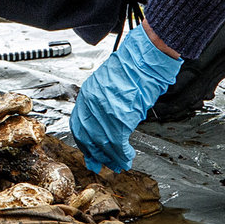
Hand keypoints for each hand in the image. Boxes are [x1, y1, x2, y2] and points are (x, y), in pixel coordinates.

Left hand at [68, 20, 184, 171]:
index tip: (89, 153)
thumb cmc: (133, 68)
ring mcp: (105, 111)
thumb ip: (104, 105)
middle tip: (101, 164)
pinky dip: (122, 154)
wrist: (145, 58)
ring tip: (119, 164)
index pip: (79, 125)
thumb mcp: (109, 85)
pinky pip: (118, 143)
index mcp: (88, 94)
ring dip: (112, 157)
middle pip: (88, 137)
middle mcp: (92, 104)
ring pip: (103, 143)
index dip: (84, 143)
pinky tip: (127, 158)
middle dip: (95, 154)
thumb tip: (108, 125)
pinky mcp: (120, 117)